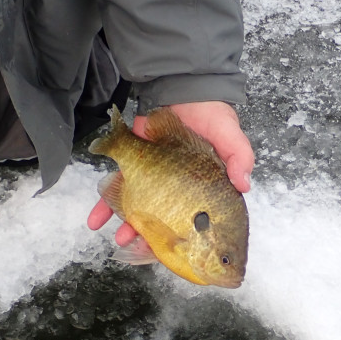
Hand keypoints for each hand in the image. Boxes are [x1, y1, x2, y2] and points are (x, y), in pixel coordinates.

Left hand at [86, 101, 254, 247]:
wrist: (182, 86)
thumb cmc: (212, 113)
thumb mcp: (230, 133)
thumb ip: (239, 156)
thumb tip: (244, 185)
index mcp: (202, 189)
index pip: (194, 221)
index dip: (186, 239)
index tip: (176, 253)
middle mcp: (176, 189)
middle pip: (163, 220)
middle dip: (150, 237)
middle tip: (140, 247)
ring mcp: (154, 178)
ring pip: (139, 208)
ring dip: (127, 225)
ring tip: (118, 239)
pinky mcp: (133, 164)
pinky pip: (119, 186)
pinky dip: (106, 203)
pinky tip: (96, 220)